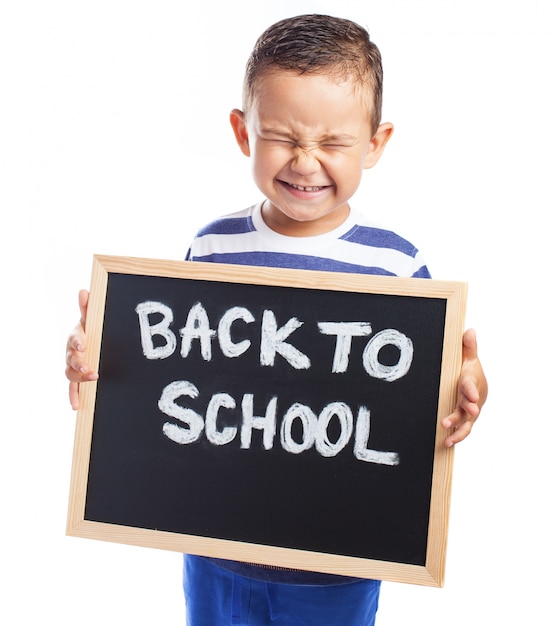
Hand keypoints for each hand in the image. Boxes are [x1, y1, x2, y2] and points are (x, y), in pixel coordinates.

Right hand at [65, 289, 97, 409]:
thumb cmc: (92, 329)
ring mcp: (72, 365)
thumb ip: (88, 307)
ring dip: (80, 379)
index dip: (78, 342)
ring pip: (71, 373)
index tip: (84, 345)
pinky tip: (76, 406)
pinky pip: (73, 387)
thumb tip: (84, 290)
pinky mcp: (76, 377)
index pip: (74, 338)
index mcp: (76, 336)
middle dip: (80, 364)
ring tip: (93, 379)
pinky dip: (74, 396)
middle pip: (71, 359)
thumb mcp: (92, 319)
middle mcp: (71, 352)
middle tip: (91, 370)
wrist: (92, 342)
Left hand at [442, 328, 487, 446]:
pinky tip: (446, 442)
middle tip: (466, 413)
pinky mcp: (464, 419)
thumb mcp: (467, 357)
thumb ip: (468, 346)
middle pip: (471, 404)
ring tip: (448, 434)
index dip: (472, 390)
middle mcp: (472, 398)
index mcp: (470, 380)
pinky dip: (455, 436)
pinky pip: (462, 429)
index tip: (472, 396)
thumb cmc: (468, 370)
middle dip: (468, 409)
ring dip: (458, 428)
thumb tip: (469, 330)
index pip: (471, 384)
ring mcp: (468, 410)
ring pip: (467, 421)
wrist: (475, 386)